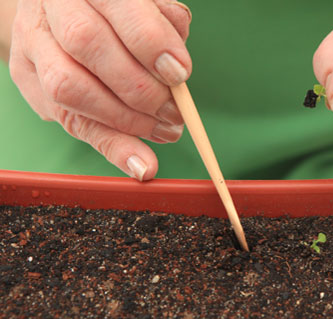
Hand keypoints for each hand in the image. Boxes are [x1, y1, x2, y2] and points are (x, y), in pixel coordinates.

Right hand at [9, 0, 191, 179]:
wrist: (60, 9)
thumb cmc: (115, 11)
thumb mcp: (143, 4)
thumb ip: (162, 24)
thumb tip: (176, 68)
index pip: (118, 5)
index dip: (151, 43)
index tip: (180, 74)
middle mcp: (52, 7)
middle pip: (87, 45)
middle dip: (140, 89)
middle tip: (174, 112)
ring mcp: (33, 44)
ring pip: (69, 87)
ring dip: (125, 120)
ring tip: (163, 131)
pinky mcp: (27, 78)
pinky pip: (68, 121)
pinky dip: (110, 147)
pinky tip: (140, 162)